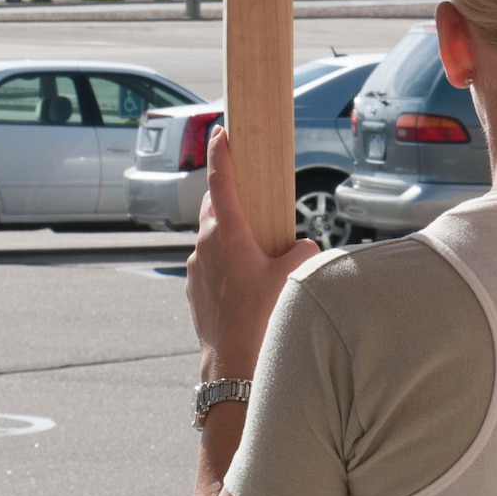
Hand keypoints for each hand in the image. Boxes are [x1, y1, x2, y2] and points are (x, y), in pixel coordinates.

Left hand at [186, 125, 320, 379]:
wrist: (232, 364)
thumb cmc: (262, 318)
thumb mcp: (293, 277)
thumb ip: (301, 250)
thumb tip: (299, 245)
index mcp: (228, 233)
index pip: (221, 180)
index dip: (222, 152)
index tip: (221, 131)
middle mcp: (206, 244)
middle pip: (214, 205)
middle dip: (228, 192)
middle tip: (246, 185)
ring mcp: (197, 267)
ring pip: (211, 234)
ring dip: (228, 229)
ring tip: (253, 239)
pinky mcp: (195, 287)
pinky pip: (209, 260)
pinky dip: (223, 256)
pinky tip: (244, 274)